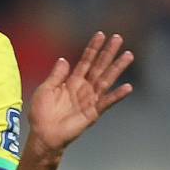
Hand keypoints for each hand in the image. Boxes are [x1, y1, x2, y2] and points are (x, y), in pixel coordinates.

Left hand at [28, 32, 133, 154]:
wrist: (42, 134)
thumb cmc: (42, 113)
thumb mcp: (45, 89)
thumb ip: (56, 75)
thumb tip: (64, 59)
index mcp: (72, 81)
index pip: (85, 61)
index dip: (93, 48)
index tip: (101, 35)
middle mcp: (84, 88)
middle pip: (99, 66)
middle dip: (108, 52)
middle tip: (119, 38)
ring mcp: (90, 100)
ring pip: (106, 80)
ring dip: (117, 68)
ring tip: (128, 55)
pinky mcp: (93, 113)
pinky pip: (106, 102)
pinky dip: (117, 95)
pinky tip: (127, 87)